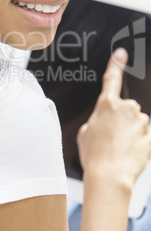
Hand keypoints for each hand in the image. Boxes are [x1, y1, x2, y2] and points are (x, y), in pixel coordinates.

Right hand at [77, 48, 150, 188]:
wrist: (109, 177)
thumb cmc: (94, 155)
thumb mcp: (85, 133)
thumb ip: (96, 120)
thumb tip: (103, 122)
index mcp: (106, 104)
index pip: (111, 78)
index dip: (116, 64)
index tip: (121, 53)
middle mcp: (126, 109)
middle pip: (125, 108)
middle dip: (121, 119)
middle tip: (110, 136)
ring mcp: (140, 122)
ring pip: (136, 123)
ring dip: (129, 132)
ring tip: (118, 148)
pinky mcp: (150, 136)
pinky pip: (143, 136)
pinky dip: (138, 143)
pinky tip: (128, 153)